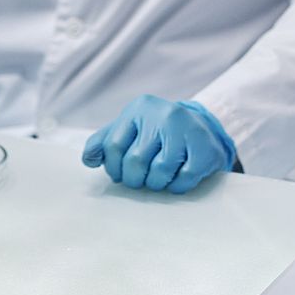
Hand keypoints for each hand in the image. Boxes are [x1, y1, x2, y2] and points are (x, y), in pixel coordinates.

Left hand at [80, 95, 235, 193]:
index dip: (113, 168)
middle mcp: (163, 114)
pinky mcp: (204, 147)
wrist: (203, 130)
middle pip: (135, 161)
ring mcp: (186, 129)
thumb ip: (104, 141)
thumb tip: (89, 159)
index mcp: (139, 108)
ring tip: (158, 179)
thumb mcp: (129, 129)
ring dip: (156, 184)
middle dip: (134, 179)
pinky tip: (177, 179)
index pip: (113, 146)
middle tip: (140, 179)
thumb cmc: (157, 133)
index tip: (120, 174)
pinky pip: (184, 178)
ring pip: (159, 171)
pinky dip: (177, 186)